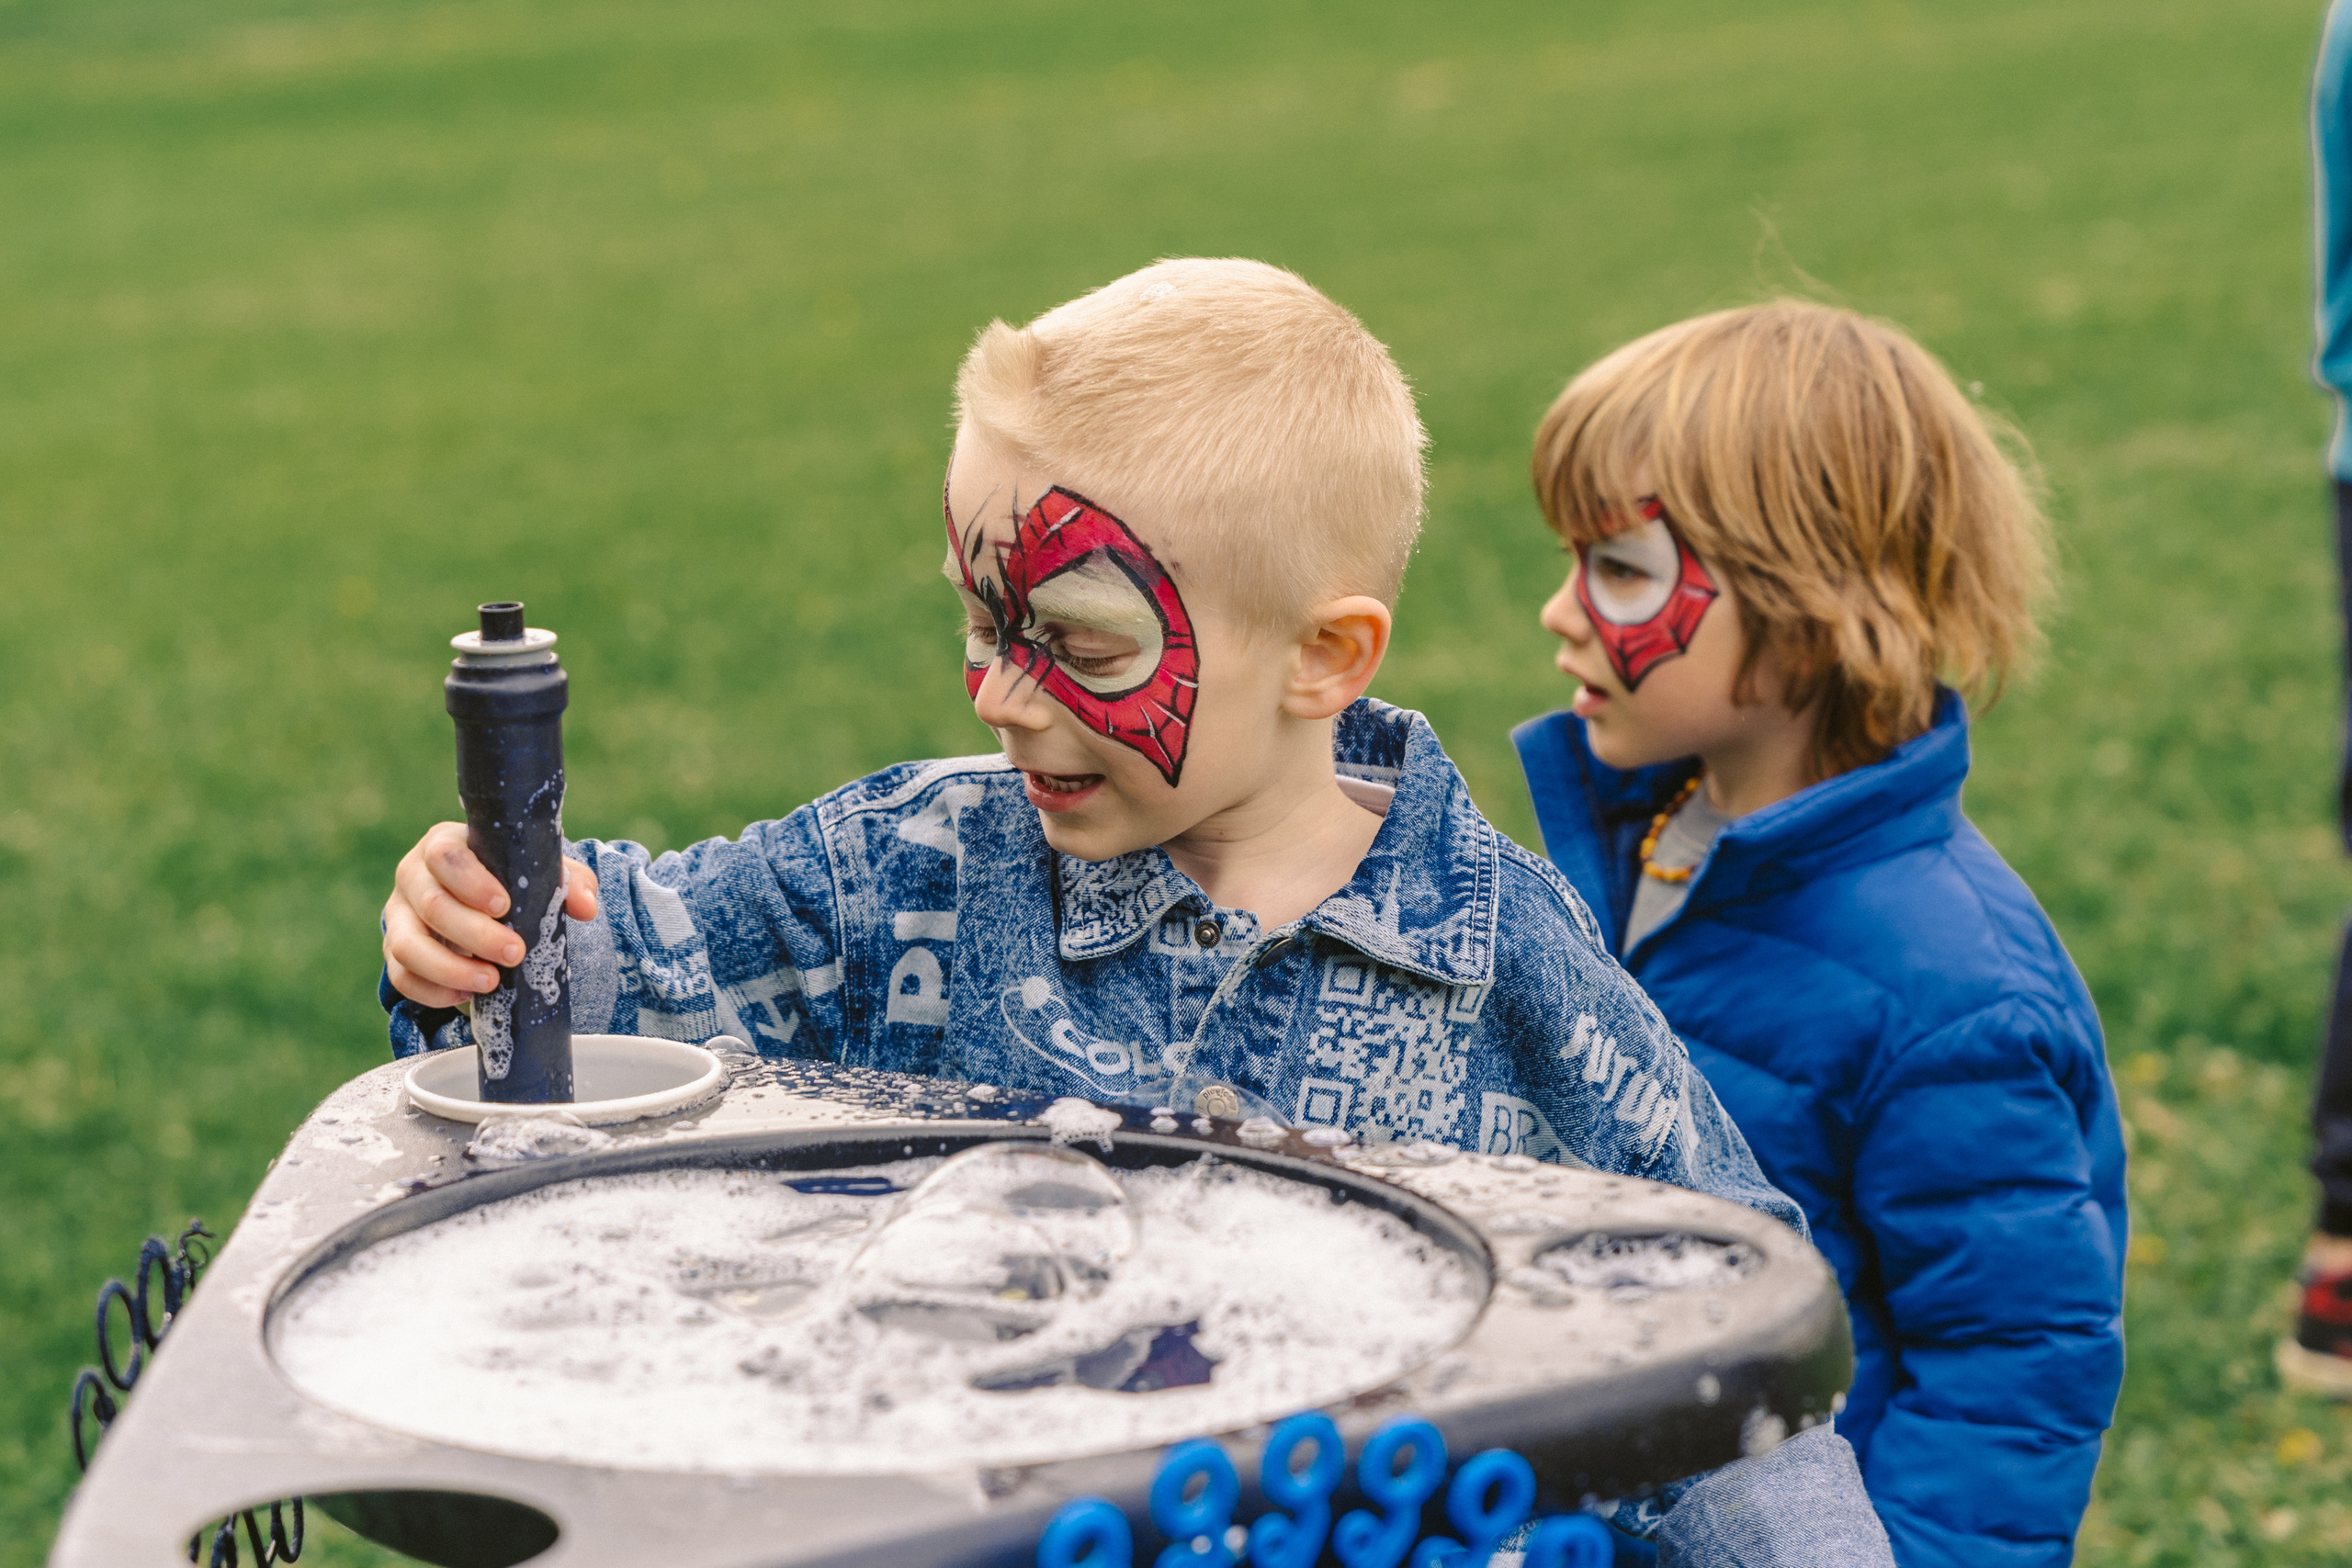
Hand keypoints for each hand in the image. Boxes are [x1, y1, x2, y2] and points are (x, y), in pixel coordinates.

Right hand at [383, 822, 599, 1008]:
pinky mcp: (395, 950)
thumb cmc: (511, 880)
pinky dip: (432, 991)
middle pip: (431, 904)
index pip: (445, 855)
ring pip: (407, 945)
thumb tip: (586, 907)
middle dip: (474, 934)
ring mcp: (398, 915)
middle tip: (514, 952)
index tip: (504, 906)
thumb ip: (569, 882)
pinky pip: (401, 976)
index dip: (471, 882)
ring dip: (449, 969)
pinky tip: (467, 995)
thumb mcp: (541, 873)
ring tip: (490, 982)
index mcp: (444, 844)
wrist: (483, 904)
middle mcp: (413, 876)